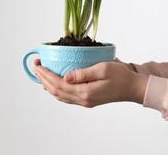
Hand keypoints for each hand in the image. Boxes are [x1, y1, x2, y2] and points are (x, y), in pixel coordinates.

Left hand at [34, 60, 148, 106]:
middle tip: (36, 68)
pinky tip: (55, 85)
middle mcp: (83, 99)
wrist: (132, 88)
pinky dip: (57, 91)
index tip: (38, 65)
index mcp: (85, 92)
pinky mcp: (88, 100)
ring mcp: (85, 101)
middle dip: (43, 79)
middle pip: (57, 91)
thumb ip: (83, 73)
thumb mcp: (103, 69)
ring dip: (49, 86)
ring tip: (41, 75)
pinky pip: (67, 98)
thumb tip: (65, 77)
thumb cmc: (120, 76)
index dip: (46, 75)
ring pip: (61, 96)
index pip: (59, 84)